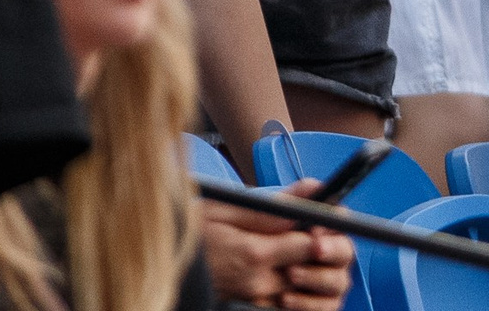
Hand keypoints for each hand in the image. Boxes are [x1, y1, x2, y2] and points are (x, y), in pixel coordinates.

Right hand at [201, 195, 354, 309]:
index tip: (322, 218)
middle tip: (316, 229)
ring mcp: (254, 302)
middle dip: (318, 249)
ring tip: (298, 247)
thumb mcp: (229, 209)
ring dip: (306, 268)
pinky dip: (291, 286)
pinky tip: (284, 267)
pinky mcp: (250, 309)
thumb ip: (276, 206)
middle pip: (309, 268)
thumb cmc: (193, 232)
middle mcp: (258, 284)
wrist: (166, 265)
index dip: (322, 230)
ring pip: (300, 288)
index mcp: (254, 254)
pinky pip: (284, 302)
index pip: (310, 245)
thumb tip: (313, 189)